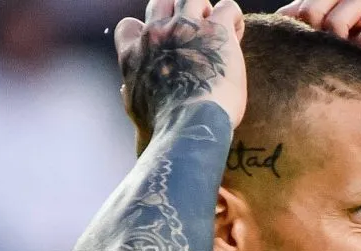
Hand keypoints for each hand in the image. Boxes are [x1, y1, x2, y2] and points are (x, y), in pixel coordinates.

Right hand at [115, 0, 246, 152]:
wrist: (190, 126)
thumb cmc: (164, 128)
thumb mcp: (138, 113)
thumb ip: (131, 96)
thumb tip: (124, 90)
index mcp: (134, 54)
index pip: (129, 27)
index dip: (147, 32)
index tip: (163, 46)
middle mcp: (157, 34)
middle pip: (162, 3)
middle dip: (177, 14)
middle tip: (193, 35)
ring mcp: (186, 27)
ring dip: (205, 11)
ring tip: (216, 32)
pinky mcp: (217, 30)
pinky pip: (228, 7)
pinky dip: (234, 17)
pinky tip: (236, 35)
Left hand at [276, 0, 360, 160]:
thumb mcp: (329, 112)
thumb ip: (306, 95)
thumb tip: (263, 92)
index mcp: (337, 46)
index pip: (311, 9)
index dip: (293, 11)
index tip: (280, 30)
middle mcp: (359, 36)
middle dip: (313, 6)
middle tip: (305, 29)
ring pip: (357, 2)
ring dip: (338, 17)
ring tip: (333, 42)